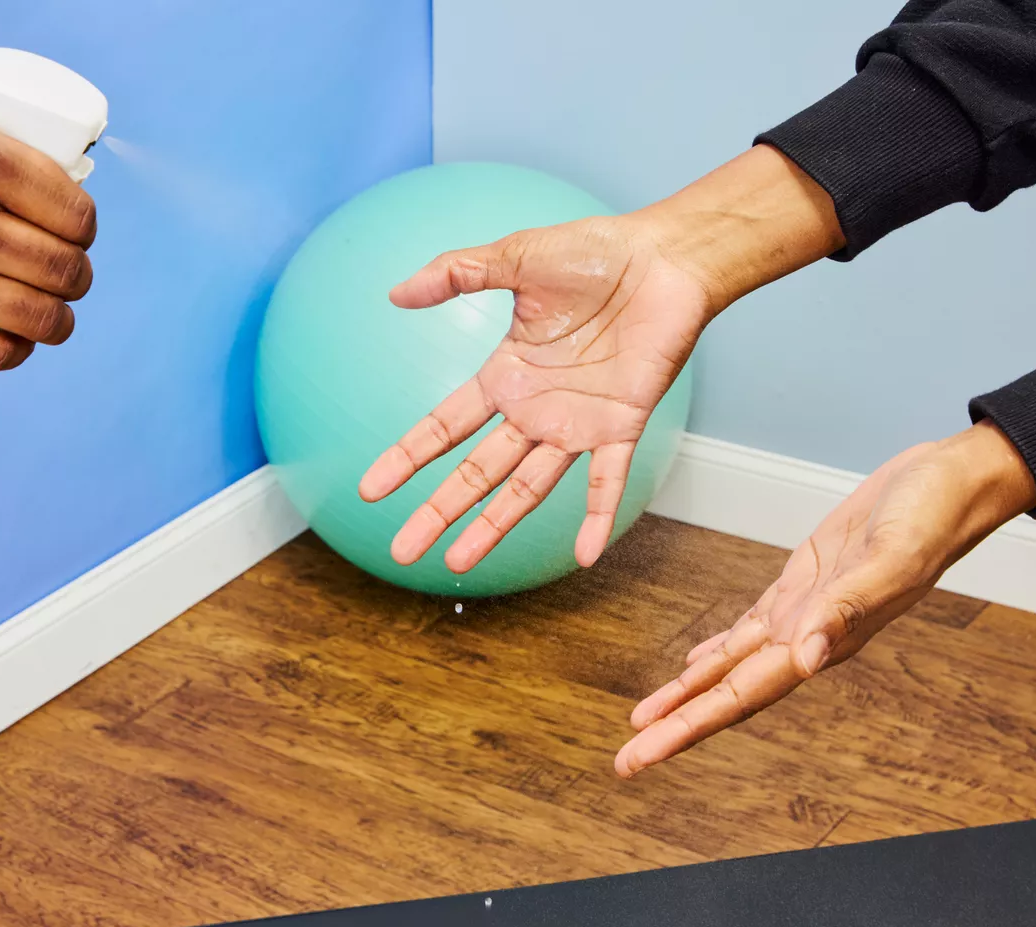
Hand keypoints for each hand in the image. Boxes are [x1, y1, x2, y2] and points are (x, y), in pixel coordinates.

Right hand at [359, 146, 845, 572]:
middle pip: (476, 473)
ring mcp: (576, 424)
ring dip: (493, 526)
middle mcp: (534, 410)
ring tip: (457, 563)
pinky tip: (585, 555)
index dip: (408, 458)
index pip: (444, 426)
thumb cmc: (594, 254)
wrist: (664, 258)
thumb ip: (456, 273)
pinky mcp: (622, 426)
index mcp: (506, 375)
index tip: (371, 490)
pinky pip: (607, 481)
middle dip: (438, 511)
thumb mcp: (515, 257)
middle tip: (403, 550)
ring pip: (527, 490)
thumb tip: (395, 293)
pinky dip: (597, 518)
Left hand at [615, 420, 1035, 776]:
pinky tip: (697, 662)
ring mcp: (802, 610)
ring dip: (688, 694)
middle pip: (726, 693)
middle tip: (626, 760)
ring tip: (645, 719)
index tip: (642, 755)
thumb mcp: (889, 558)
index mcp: (822, 641)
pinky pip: (749, 627)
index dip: (687, 728)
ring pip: (731, 665)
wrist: (954, 482)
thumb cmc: (932, 517)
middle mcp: (806, 636)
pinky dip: (719, 650)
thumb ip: (846, 609)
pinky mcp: (803, 580)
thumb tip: (805, 658)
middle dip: (674, 726)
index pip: (741, 697)